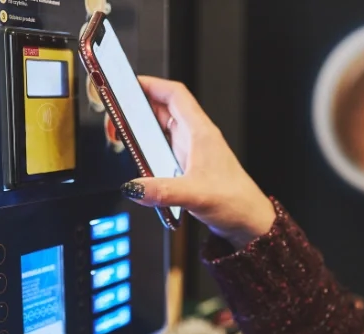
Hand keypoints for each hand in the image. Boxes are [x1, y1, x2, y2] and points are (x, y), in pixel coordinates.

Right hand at [121, 76, 276, 248]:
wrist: (248, 220)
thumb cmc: (234, 201)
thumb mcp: (195, 194)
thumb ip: (162, 190)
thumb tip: (133, 187)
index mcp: (200, 132)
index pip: (175, 94)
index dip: (150, 84)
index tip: (126, 84)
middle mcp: (196, 137)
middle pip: (163, 108)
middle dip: (137, 107)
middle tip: (116, 117)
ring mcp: (192, 151)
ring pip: (163, 127)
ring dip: (142, 127)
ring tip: (121, 133)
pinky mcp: (189, 165)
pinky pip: (164, 147)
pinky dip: (148, 146)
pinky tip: (139, 158)